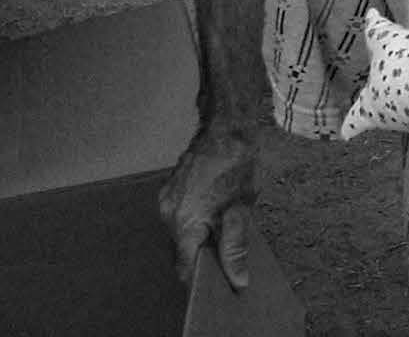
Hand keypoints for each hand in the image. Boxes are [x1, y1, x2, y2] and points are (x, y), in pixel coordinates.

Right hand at [158, 123, 256, 289]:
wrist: (227, 126)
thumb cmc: (237, 164)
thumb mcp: (241, 210)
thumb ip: (235, 248)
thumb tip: (237, 279)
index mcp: (183, 222)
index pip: (185, 267)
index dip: (203, 279)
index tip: (221, 282)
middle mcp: (168, 213)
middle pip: (183, 250)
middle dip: (205, 255)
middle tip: (230, 254)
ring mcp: (167, 199)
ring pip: (183, 232)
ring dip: (202, 236)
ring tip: (227, 226)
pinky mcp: (171, 188)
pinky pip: (182, 214)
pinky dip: (198, 219)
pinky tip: (218, 209)